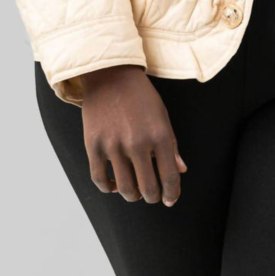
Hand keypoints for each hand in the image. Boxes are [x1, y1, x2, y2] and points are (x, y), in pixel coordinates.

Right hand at [80, 65, 186, 206]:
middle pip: (148, 188)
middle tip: (154, 196)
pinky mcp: (93, 145)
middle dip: (153, 197)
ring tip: (136, 192)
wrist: (111, 76)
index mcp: (160, 135)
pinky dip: (108, 188)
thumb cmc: (141, 96)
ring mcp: (113, 146)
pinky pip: (100, 179)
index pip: (170, 176)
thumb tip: (181, 170)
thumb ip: (172, 145)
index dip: (172, 193)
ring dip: (133, 196)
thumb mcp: (163, 116)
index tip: (170, 200)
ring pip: (125, 188)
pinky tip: (115, 185)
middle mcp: (137, 143)